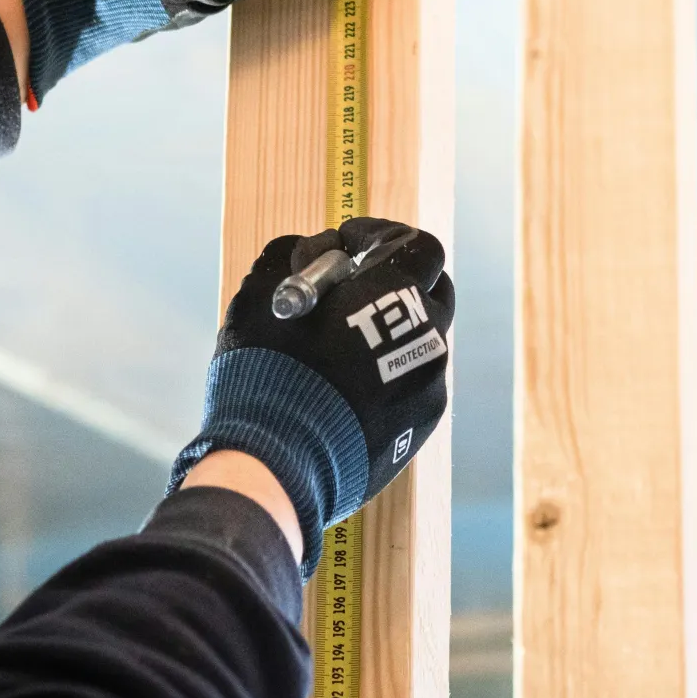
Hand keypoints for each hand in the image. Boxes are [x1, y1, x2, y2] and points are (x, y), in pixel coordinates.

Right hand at [168, 218, 454, 577]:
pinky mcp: (419, 429)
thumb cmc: (269, 365)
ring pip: (419, 345)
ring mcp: (430, 387)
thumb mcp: (264, 288)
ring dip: (387, 335)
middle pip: (431, 294)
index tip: (346, 245)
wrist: (279, 459)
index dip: (380, 237)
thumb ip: (297, 257)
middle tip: (350, 292)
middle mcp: (430, 337)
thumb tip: (316, 256)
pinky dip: (383, 380)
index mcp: (401, 293)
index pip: (419, 246)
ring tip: (338, 349)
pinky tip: (342, 392)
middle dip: (394, 285)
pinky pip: (408, 388)